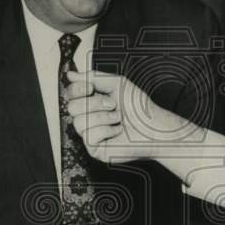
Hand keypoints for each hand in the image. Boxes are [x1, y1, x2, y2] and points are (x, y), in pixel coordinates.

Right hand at [64, 70, 199, 162]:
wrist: (153, 127)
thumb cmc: (138, 107)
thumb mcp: (116, 84)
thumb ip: (93, 77)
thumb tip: (71, 74)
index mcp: (91, 102)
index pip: (70, 94)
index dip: (77, 89)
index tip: (91, 87)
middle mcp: (88, 118)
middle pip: (71, 107)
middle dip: (94, 103)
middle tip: (112, 104)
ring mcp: (90, 134)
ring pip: (79, 122)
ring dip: (103, 117)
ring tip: (118, 118)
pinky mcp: (95, 149)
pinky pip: (89, 136)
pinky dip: (106, 130)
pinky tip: (117, 131)